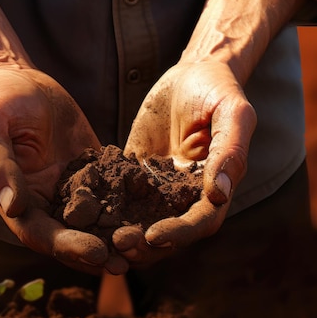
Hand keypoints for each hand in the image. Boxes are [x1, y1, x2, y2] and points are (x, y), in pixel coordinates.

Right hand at [0, 65, 126, 274]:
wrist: (15, 77)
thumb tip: (14, 207)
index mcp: (14, 200)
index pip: (40, 233)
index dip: (67, 246)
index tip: (96, 253)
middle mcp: (42, 201)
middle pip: (70, 235)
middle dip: (98, 249)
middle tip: (129, 258)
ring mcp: (69, 186)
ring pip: (94, 218)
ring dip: (116, 234)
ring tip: (146, 245)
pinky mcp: (90, 168)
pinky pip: (111, 187)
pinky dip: (129, 202)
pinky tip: (154, 210)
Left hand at [113, 61, 256, 266]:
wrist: (193, 72)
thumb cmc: (218, 91)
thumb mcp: (232, 114)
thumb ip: (230, 151)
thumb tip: (220, 194)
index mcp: (214, 185)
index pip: (201, 221)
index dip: (180, 233)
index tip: (154, 236)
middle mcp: (187, 193)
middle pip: (170, 231)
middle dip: (146, 243)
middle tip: (119, 245)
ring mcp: (160, 184)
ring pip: (143, 220)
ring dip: (125, 232)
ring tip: (101, 237)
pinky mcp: (136, 171)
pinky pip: (121, 192)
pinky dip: (106, 205)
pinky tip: (83, 208)